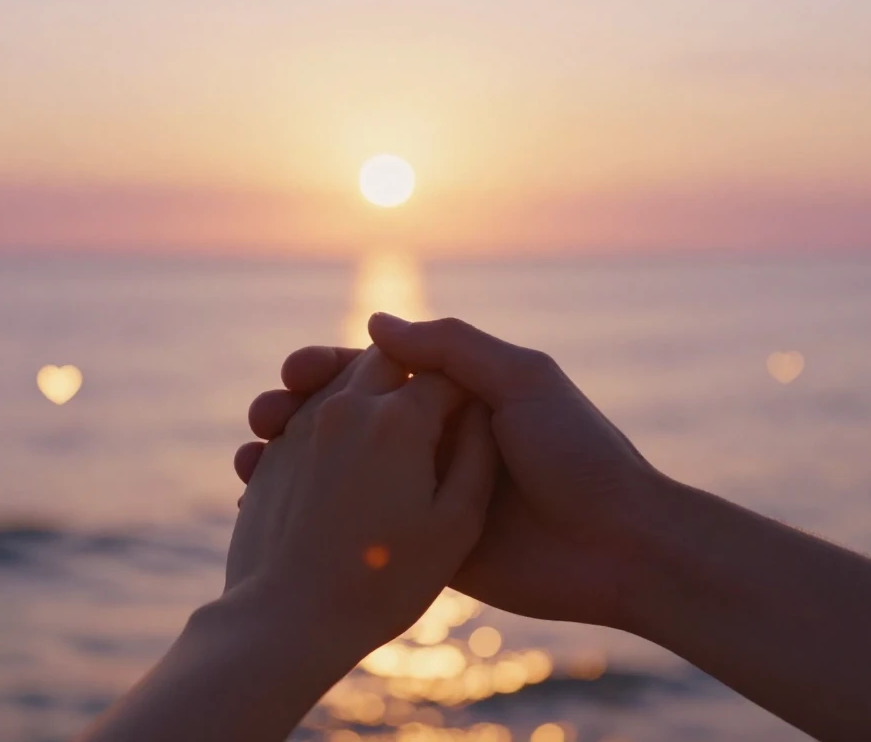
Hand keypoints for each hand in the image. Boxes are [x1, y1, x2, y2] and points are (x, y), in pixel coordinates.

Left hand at [226, 345, 498, 655]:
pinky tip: (348, 458)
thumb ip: (479, 456)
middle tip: (434, 409)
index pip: (447, 376)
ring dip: (371, 391)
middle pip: (387, 358)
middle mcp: (346, 407)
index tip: (479, 416)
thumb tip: (481, 410)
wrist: (288, 619)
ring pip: (342, 379)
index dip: (469, 392)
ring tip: (390, 429)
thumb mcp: (457, 524)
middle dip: (415, 373)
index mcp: (399, 420)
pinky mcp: (274, 452)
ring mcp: (303, 426)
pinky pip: (309, 413)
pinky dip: (334, 420)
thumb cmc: (384, 582)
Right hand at [235, 315, 667, 627]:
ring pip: (343, 472)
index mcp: (457, 394)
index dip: (327, 369)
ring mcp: (427, 493)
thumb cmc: (581, 454)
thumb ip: (451, 348)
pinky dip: (313, 516)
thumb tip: (373, 321)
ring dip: (291, 464)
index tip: (292, 375)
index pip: (375, 371)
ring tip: (251, 465)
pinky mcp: (427, 544)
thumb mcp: (522, 379)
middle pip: (348, 419)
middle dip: (297, 415)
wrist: (619, 548)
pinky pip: (362, 524)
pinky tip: (269, 513)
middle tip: (263, 422)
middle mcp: (435, 439)